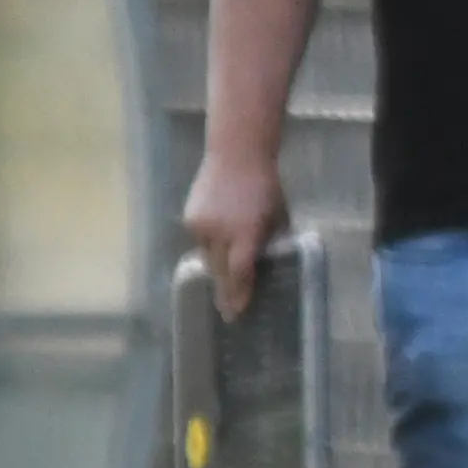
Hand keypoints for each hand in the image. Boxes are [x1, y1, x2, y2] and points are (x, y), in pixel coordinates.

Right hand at [182, 149, 288, 320]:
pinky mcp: (190, 218)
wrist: (236, 153)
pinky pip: (200, 242)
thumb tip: (267, 264)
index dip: (240, 294)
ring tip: (225, 282)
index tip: (237, 313)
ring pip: (208, 258)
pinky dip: (210, 247)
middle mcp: (220, 232)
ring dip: (217, 268)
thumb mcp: (278, 217)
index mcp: (246, 232)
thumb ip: (271, 241)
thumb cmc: (266, 186)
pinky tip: (218, 246)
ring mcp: (202, 225)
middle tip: (228, 313)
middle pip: (221, 272)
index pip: (241, 272)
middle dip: (225, 292)